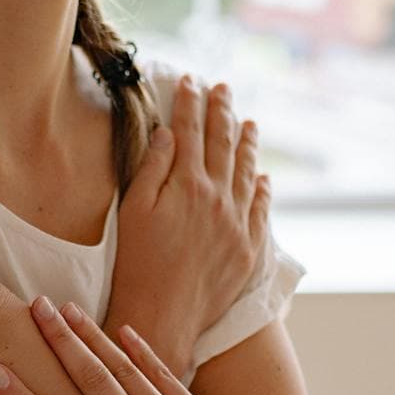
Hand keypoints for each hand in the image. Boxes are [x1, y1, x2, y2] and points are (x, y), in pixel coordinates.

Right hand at [107, 77, 270, 373]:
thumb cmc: (136, 264)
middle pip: (222, 143)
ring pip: (246, 171)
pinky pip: (260, 209)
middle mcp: (218, 198)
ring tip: (249, 122)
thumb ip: (153, 168)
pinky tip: (262, 176)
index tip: (190, 81)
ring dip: (247, 143)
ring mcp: (237, 223)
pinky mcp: (247, 248)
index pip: (190, 131)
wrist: (163, 314)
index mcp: (187, 184)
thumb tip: (170, 133)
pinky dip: (261, 188)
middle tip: (222, 89)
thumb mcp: (133, 211)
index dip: (189, 102)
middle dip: (221, 111)